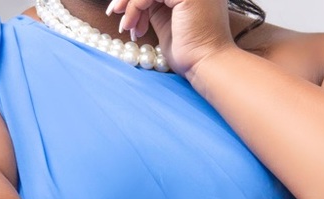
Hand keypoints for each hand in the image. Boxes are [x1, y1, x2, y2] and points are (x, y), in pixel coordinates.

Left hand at [106, 0, 234, 77]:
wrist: (208, 66)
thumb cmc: (192, 53)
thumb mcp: (167, 22)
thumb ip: (154, 6)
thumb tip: (131, 1)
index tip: (121, 11)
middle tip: (115, 13)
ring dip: (130, 4)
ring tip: (127, 26)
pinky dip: (135, 7)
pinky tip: (134, 26)